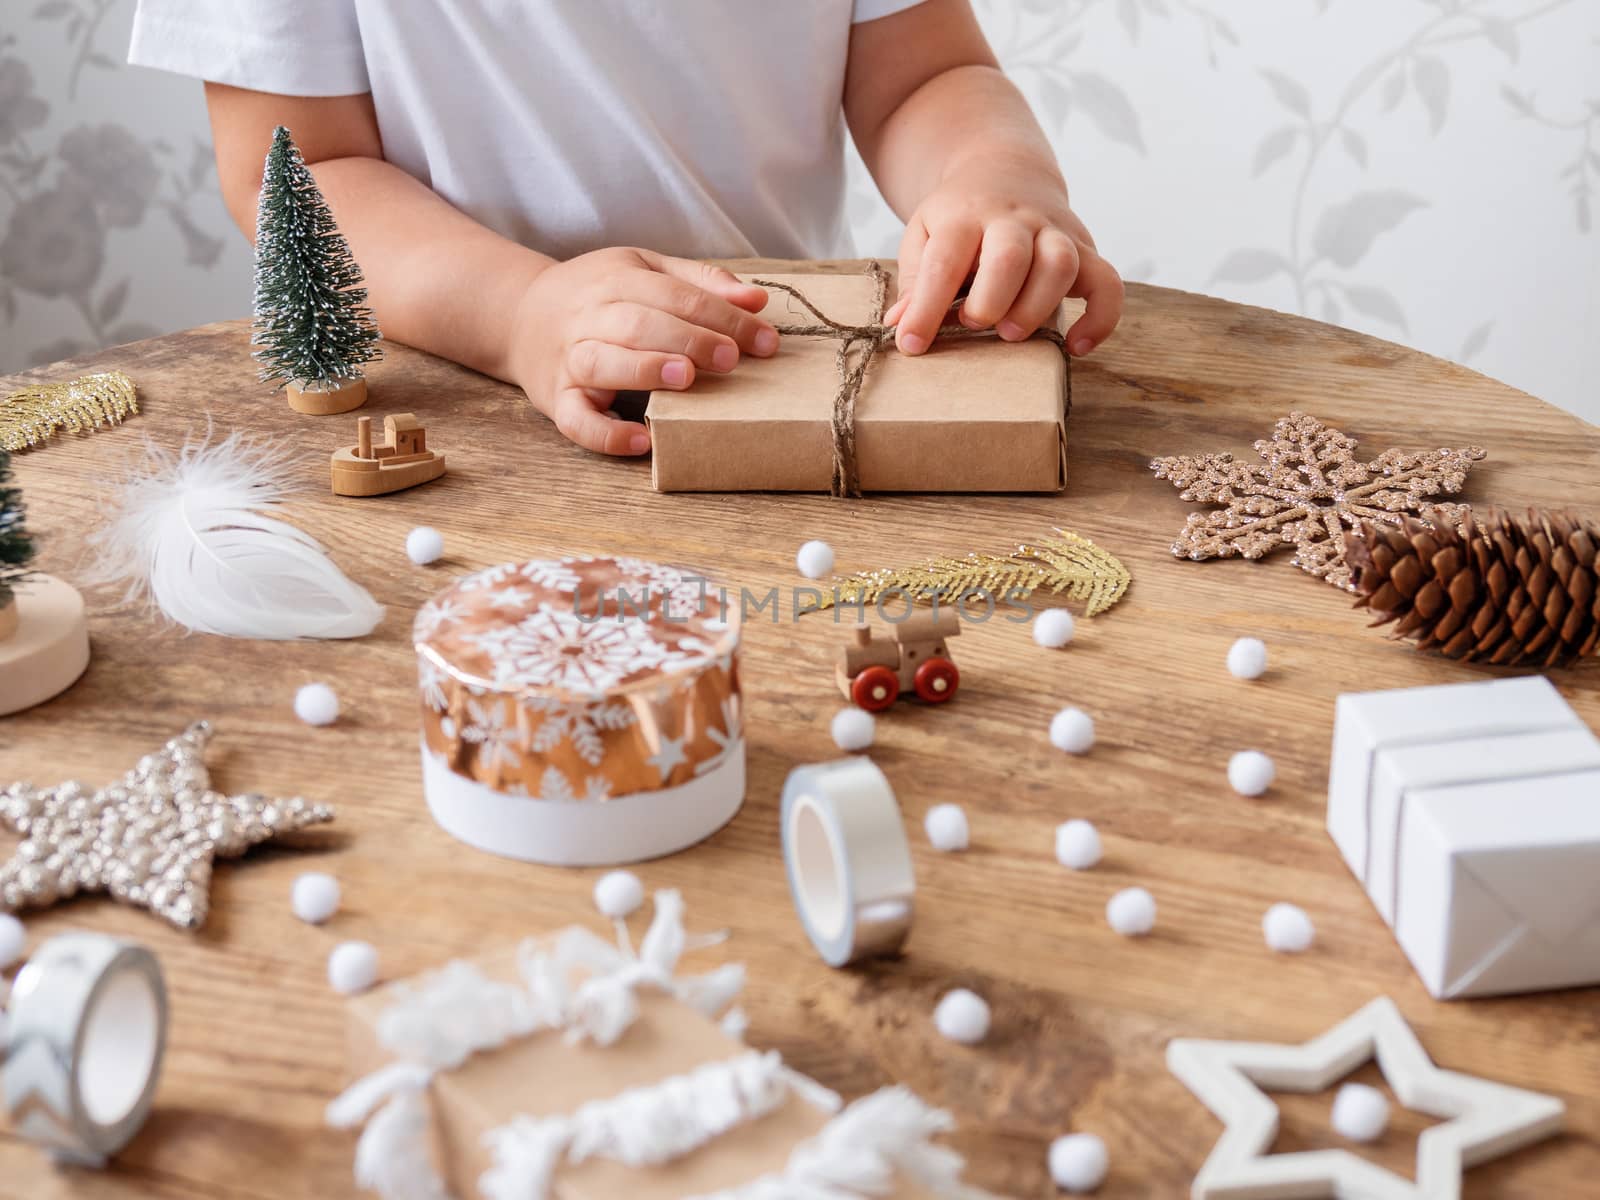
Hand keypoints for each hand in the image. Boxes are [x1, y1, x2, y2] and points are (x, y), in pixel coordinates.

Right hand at [508, 248, 776, 454]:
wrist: (519, 316)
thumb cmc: (598, 296)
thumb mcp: (645, 271)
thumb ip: (701, 284)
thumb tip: (758, 300)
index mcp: (618, 281)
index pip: (676, 295)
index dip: (722, 317)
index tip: (765, 341)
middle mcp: (590, 317)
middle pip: (640, 324)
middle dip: (689, 339)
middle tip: (731, 359)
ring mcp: (570, 359)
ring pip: (604, 362)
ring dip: (646, 370)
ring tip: (687, 379)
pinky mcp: (556, 400)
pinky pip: (576, 421)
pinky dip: (605, 434)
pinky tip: (641, 441)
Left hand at [883, 155, 1122, 357]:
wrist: (1004, 170)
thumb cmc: (958, 218)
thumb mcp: (925, 236)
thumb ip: (917, 282)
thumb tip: (900, 327)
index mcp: (964, 216)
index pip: (945, 262)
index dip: (927, 308)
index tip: (912, 345)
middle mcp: (1014, 219)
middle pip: (1010, 255)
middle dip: (991, 300)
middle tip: (975, 324)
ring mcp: (1054, 232)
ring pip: (1061, 262)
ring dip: (1038, 305)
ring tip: (1013, 333)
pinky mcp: (1084, 249)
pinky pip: (1108, 282)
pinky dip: (1101, 317)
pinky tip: (1076, 345)